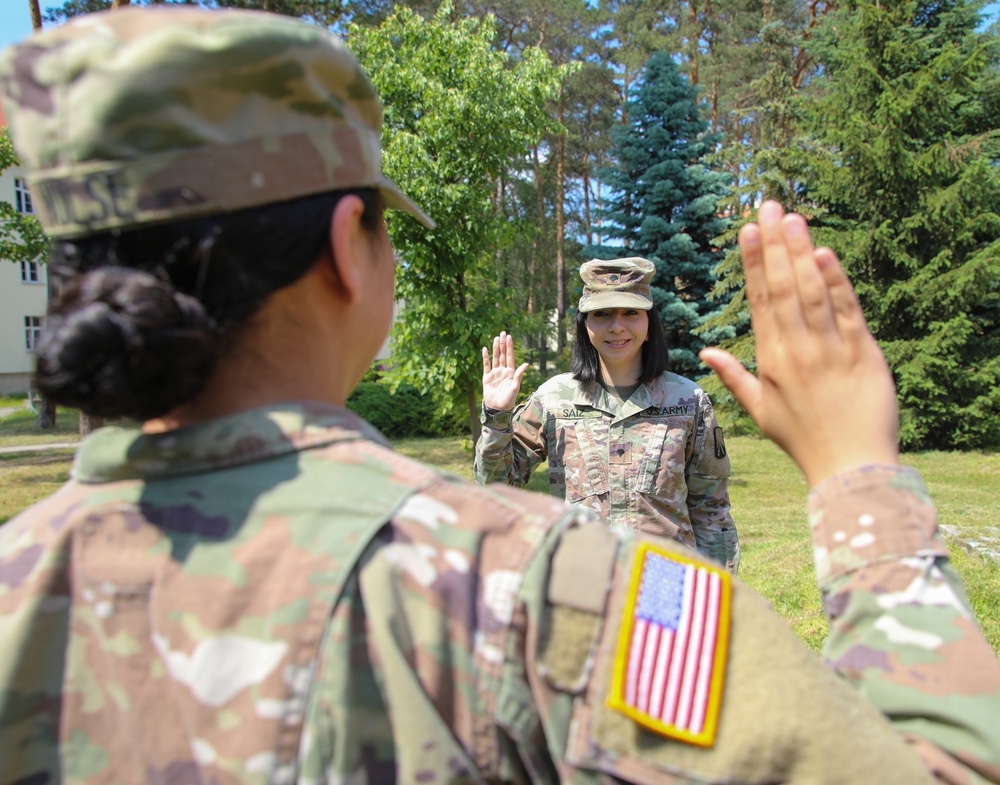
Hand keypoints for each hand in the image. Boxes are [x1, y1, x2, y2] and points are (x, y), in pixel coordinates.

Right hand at [482, 331, 528, 411]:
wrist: (497, 408)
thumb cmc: (508, 399)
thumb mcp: (515, 387)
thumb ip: (519, 374)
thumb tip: (526, 363)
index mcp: (511, 372)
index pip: (510, 356)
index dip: (509, 347)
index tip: (509, 337)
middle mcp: (503, 371)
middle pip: (503, 354)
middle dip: (503, 344)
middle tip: (503, 333)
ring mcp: (494, 373)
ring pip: (495, 358)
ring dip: (495, 348)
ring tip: (496, 338)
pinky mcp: (487, 377)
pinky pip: (486, 365)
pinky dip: (485, 357)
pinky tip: (485, 349)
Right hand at [699, 202, 898, 487]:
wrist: (849, 464)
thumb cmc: (802, 438)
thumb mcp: (759, 410)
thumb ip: (733, 375)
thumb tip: (705, 350)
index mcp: (771, 359)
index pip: (759, 301)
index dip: (752, 264)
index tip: (746, 231)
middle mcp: (798, 348)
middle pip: (783, 287)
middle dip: (774, 244)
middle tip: (769, 206)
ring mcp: (830, 349)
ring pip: (812, 292)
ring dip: (801, 253)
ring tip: (792, 219)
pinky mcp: (863, 352)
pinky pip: (847, 311)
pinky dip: (837, 282)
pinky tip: (825, 254)